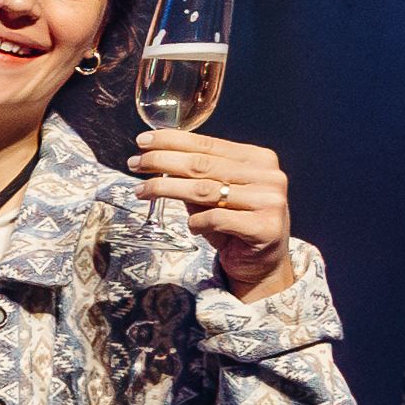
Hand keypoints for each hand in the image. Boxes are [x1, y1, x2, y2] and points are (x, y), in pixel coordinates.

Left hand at [129, 127, 295, 296]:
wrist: (263, 262)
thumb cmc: (235, 224)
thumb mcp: (216, 195)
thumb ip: (196, 177)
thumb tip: (156, 159)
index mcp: (259, 159)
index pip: (208, 144)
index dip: (172, 141)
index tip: (142, 141)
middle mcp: (269, 176)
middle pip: (202, 164)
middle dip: (161, 161)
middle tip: (135, 164)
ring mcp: (269, 201)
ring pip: (204, 190)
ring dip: (165, 188)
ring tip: (141, 190)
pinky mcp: (264, 227)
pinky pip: (215, 218)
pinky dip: (195, 222)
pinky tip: (191, 226)